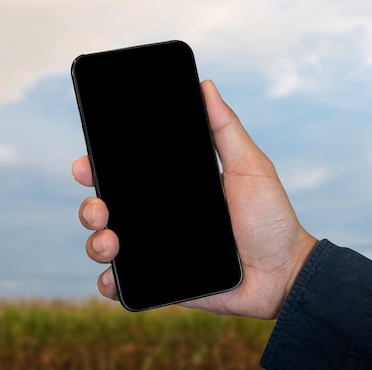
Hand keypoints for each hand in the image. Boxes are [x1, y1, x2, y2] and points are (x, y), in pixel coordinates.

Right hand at [72, 80, 317, 319]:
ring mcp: (158, 251)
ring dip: (96, 243)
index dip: (99, 167)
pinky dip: (109, 283)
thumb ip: (226, 129)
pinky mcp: (163, 283)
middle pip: (108, 209)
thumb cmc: (271, 217)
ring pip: (107, 245)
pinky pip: (125, 285)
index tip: (86, 164)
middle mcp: (159, 218)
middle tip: (100, 208)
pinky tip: (113, 279)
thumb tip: (206, 85)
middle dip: (90, 207)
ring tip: (111, 242)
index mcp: (174, 189)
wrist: (285, 272)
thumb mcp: (250, 166)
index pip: (126, 175)